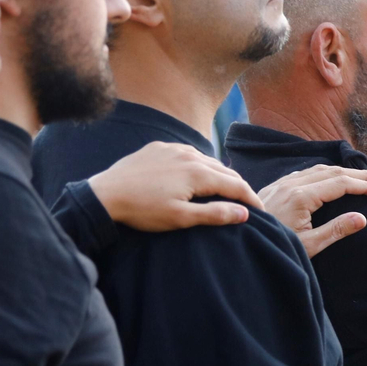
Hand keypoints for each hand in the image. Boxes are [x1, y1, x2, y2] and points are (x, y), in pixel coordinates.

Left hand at [88, 141, 260, 230]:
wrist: (105, 195)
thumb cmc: (142, 210)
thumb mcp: (180, 218)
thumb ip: (214, 214)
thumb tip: (243, 213)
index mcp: (198, 173)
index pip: (236, 185)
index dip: (251, 199)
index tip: (261, 212)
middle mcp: (190, 155)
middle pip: (225, 171)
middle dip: (239, 187)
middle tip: (247, 203)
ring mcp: (173, 149)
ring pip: (207, 160)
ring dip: (219, 175)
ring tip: (225, 190)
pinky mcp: (159, 148)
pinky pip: (187, 154)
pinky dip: (199, 165)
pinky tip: (195, 174)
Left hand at [258, 164, 366, 257]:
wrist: (238, 245)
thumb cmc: (274, 249)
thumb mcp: (308, 247)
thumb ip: (335, 231)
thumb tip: (362, 218)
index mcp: (301, 197)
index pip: (341, 184)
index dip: (365, 185)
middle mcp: (291, 185)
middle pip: (333, 172)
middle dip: (360, 174)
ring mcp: (281, 184)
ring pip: (318, 169)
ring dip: (343, 171)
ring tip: (363, 176)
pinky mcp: (275, 187)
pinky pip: (305, 173)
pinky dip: (325, 172)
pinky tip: (332, 177)